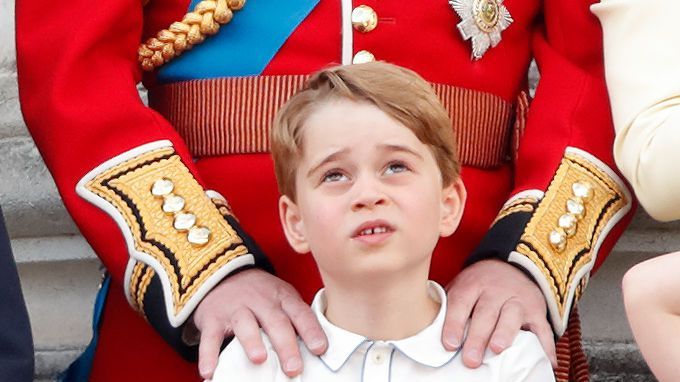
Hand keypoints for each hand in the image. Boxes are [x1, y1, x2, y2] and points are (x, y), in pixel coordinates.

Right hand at [192, 268, 326, 379]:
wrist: (221, 271)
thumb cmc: (260, 295)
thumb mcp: (281, 298)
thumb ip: (295, 319)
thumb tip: (317, 350)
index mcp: (282, 297)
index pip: (300, 313)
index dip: (311, 330)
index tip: (320, 349)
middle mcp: (260, 301)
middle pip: (275, 321)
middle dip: (286, 344)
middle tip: (294, 367)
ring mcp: (236, 308)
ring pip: (245, 324)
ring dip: (252, 341)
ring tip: (259, 359)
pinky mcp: (213, 318)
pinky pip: (210, 337)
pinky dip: (208, 355)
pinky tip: (210, 372)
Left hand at [442, 259, 556, 367]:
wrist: (511, 265)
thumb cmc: (478, 286)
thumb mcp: (460, 287)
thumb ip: (448, 305)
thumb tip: (428, 331)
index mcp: (472, 284)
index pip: (461, 302)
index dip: (454, 323)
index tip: (449, 344)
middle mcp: (495, 289)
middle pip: (486, 312)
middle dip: (477, 336)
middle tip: (470, 359)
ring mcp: (517, 299)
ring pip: (512, 315)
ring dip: (504, 333)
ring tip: (497, 349)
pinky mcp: (536, 309)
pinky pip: (543, 328)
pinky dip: (546, 345)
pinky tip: (547, 362)